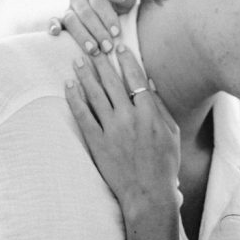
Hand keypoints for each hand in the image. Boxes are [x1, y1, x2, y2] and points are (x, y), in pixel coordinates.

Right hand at [49, 0, 135, 55]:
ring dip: (82, 35)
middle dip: (98, 31)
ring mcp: (68, 9)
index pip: (99, 0)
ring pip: (71, 20)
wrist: (114, 19)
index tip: (117, 33)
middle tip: (108, 47)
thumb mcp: (127, 2)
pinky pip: (53, 20)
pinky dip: (53, 25)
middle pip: (86, 13)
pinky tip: (57, 33)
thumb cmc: (121, 10)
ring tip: (94, 50)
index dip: (108, 17)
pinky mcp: (60, 20)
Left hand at [65, 46, 180, 216]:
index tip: (117, 47)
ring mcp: (111, 130)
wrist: (148, 193)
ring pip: (95, 95)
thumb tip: (148, 82)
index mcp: (149, 113)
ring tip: (78, 60)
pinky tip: (68, 86)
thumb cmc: (164, 164)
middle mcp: (129, 117)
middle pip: (111, 82)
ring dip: (85, 75)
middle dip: (101, 61)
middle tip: (91, 46)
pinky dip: (74, 98)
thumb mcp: (170, 132)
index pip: (135, 78)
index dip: (125, 60)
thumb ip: (159, 106)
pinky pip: (82, 115)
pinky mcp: (97, 142)